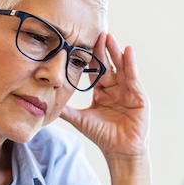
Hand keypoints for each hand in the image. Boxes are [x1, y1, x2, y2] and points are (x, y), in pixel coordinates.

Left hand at [60, 33, 149, 165]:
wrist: (119, 151)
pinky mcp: (139, 96)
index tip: (81, 43)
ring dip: (116, 52)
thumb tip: (44, 103)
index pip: (95, 70)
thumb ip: (65, 110)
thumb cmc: (103, 136)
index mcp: (102, 91)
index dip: (89, 58)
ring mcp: (128, 91)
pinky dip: (130, 64)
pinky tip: (127, 50)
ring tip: (110, 37)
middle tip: (97, 33)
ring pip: (120, 67)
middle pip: (108, 65)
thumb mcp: (80, 119)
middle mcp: (116, 88)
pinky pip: (133, 77)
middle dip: (103, 49)